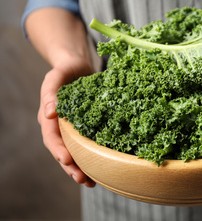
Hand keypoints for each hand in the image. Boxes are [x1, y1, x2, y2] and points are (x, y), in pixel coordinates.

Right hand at [37, 59, 95, 186]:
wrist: (78, 66)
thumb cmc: (66, 70)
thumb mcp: (57, 76)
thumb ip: (51, 92)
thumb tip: (49, 112)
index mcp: (49, 117)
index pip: (52, 138)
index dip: (59, 150)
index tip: (68, 161)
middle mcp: (59, 127)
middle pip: (63, 151)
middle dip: (71, 167)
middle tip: (83, 179)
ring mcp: (72, 129)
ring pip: (75, 153)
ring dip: (82, 168)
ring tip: (91, 182)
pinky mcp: (86, 128)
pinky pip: (88, 146)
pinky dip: (94, 158)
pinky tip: (103, 169)